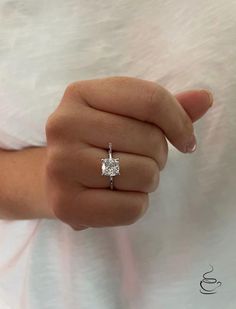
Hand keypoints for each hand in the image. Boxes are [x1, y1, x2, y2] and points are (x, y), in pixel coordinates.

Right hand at [45, 76, 212, 229]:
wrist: (55, 173)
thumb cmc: (95, 140)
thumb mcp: (123, 114)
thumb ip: (163, 107)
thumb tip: (205, 98)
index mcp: (80, 93)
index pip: (150, 100)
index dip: (180, 122)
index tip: (186, 140)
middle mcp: (64, 125)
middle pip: (150, 139)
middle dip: (159, 154)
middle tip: (142, 158)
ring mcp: (61, 165)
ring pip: (144, 174)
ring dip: (149, 180)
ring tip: (128, 176)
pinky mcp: (66, 203)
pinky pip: (131, 208)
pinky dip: (138, 205)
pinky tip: (120, 197)